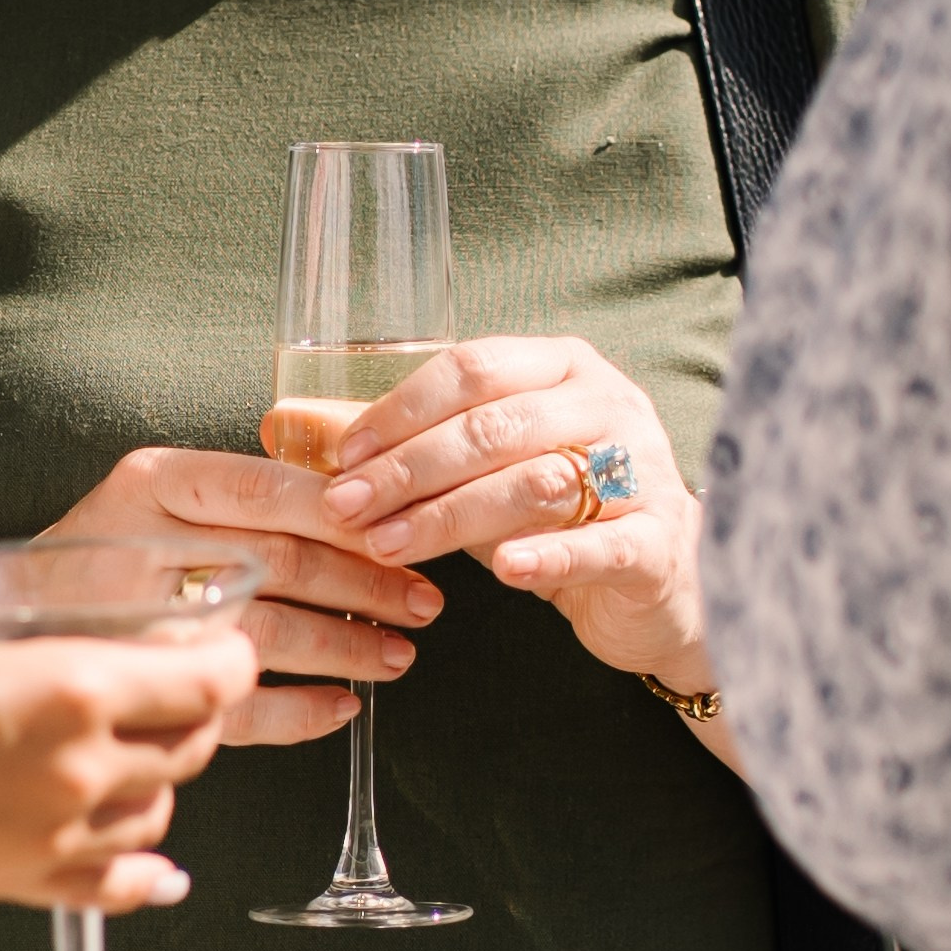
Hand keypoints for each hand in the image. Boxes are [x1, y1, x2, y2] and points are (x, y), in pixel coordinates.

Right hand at [0, 619, 258, 925]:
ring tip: (134, 754)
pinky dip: (146, 874)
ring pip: (159, 815)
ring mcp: (51, 837)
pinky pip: (113, 888)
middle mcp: (81, 770)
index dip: (226, 659)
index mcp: (71, 690)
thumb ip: (24, 648)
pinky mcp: (14, 884)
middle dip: (194, 713)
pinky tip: (160, 870)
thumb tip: (62, 648)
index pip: (206, 682)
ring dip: (161, 782)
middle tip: (173, 687)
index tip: (219, 644)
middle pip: (191, 748)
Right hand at [41, 445, 443, 746]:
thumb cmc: (105, 554)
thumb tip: (366, 505)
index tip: (406, 533)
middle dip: (364, 584)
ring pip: (261, 634)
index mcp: (152, 483)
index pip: (267, 488)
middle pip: (276, 559)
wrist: (1, 618)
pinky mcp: (137, 692)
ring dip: (343, 649)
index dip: (347, 515)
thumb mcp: (159, 498)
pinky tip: (340, 707)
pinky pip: (232, 708)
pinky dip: (298, 713)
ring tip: (397, 657)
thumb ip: (241, 499)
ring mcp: (133, 622)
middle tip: (423, 603)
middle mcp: (138, 544)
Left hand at [315, 336, 712, 690]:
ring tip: (390, 544)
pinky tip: (502, 571)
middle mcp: (609, 404)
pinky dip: (549, 554)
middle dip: (409, 469)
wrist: (659, 582)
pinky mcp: (660, 541)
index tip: (343, 457)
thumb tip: (289, 421)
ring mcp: (644, 469)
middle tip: (347, 509)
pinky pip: (602, 543)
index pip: (473, 369)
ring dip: (452, 516)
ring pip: (537, 482)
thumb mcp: (480, 469)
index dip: (401, 410)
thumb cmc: (555, 513)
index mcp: (562, 367)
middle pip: (496, 426)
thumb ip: (401, 445)